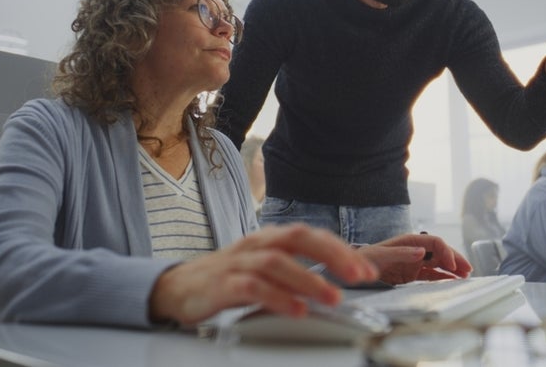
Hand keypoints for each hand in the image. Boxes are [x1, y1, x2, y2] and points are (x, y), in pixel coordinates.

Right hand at [148, 224, 377, 325]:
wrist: (177, 287)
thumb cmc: (228, 278)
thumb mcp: (265, 270)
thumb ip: (297, 273)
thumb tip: (337, 285)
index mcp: (270, 239)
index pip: (311, 235)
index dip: (341, 250)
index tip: (367, 269)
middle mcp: (256, 245)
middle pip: (298, 238)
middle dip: (332, 255)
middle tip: (358, 276)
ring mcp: (238, 263)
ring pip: (277, 262)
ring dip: (309, 279)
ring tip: (332, 298)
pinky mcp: (222, 285)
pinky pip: (252, 287)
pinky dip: (277, 297)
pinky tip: (296, 310)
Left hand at [358, 233, 471, 284]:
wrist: (355, 269)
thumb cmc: (366, 258)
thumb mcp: (381, 255)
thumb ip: (402, 254)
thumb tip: (422, 252)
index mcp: (410, 241)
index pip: (434, 242)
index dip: (446, 252)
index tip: (451, 265)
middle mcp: (415, 249)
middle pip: (441, 251)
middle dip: (455, 259)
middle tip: (468, 270)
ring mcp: (415, 261)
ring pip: (439, 263)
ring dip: (453, 268)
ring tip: (466, 275)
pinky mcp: (413, 273)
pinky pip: (432, 274)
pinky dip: (443, 277)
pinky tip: (452, 280)